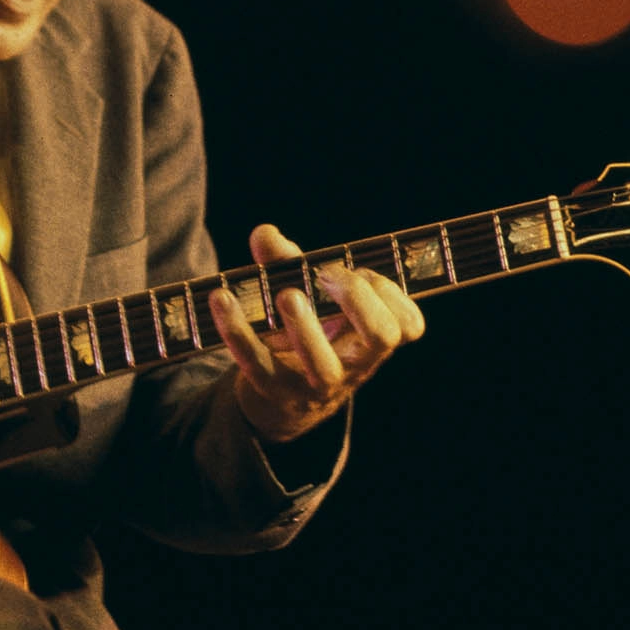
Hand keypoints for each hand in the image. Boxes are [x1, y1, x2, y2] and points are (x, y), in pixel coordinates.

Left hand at [208, 224, 424, 442]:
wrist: (276, 395)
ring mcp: (316, 385)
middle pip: (381, 338)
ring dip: (305, 327)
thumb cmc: (303, 332)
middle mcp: (353, 364)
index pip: (408, 325)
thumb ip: (289, 262)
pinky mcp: (274, 391)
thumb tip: (265, 234)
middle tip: (327, 276)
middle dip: (358, 300)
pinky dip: (237, 330)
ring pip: (323, 368)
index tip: (359, 271)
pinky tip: (221, 298)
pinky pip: (258, 366)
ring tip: (286, 295)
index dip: (390, 294)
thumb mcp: (305, 295)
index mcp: (370, 340)